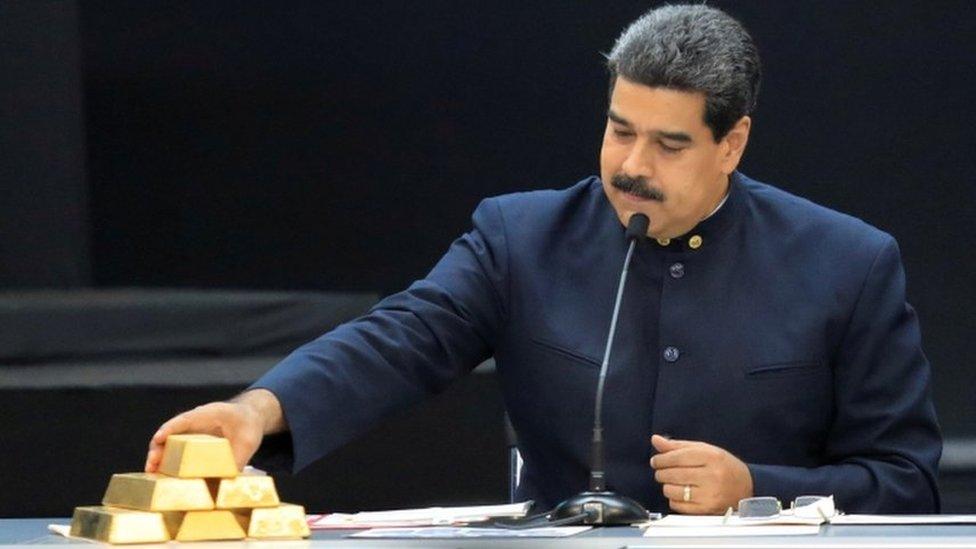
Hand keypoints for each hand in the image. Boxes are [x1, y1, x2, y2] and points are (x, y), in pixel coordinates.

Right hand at [144, 389, 282, 472]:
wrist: (251, 416)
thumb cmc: (248, 424)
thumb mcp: (249, 441)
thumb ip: (238, 459)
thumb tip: (228, 482)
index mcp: (210, 413)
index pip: (186, 419)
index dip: (170, 428)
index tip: (158, 438)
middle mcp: (195, 422)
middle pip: (171, 433)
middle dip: (158, 448)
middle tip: (151, 465)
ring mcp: (192, 431)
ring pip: (170, 443)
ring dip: (160, 457)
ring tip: (151, 473)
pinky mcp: (192, 442)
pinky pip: (177, 450)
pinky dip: (168, 461)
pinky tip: (162, 476)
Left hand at [649, 434, 753, 514]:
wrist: (747, 487)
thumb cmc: (724, 466)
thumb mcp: (705, 449)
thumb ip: (679, 445)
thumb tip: (656, 440)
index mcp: (711, 457)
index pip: (677, 457)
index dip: (661, 459)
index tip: (656, 460)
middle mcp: (711, 476)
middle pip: (672, 474)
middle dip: (662, 472)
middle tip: (663, 471)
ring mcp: (709, 495)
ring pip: (672, 491)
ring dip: (667, 486)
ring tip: (674, 482)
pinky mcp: (706, 510)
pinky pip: (677, 505)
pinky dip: (674, 499)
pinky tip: (681, 493)